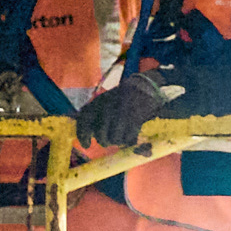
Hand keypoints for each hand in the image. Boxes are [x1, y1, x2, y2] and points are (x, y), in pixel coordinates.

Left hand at [80, 61, 197, 150]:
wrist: (148, 86)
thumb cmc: (127, 97)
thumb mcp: (108, 100)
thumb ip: (97, 115)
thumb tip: (87, 137)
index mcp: (99, 102)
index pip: (84, 121)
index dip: (83, 135)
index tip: (86, 145)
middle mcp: (107, 107)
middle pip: (101, 137)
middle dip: (107, 141)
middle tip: (113, 138)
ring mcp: (120, 114)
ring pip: (114, 140)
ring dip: (120, 140)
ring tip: (126, 131)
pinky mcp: (133, 119)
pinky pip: (128, 139)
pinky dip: (130, 139)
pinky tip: (134, 132)